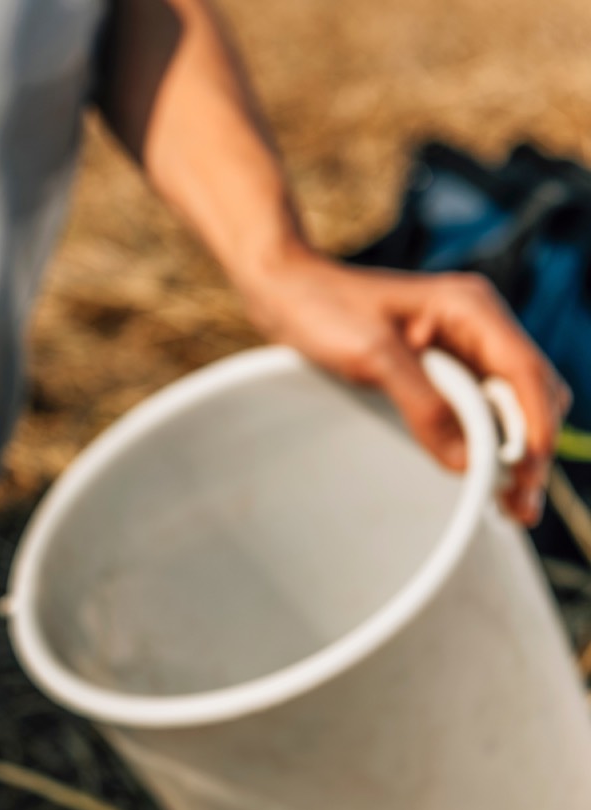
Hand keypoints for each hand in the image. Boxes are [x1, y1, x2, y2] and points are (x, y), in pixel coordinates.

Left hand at [239, 251, 569, 524]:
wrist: (286, 291)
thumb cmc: (324, 310)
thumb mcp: (374, 356)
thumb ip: (424, 405)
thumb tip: (467, 461)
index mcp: (471, 308)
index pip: (525, 370)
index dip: (536, 425)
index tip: (529, 473)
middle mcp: (477, 325)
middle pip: (531, 392)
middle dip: (531, 446)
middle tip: (519, 505)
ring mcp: (462, 346)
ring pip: (510, 404)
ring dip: (512, 450)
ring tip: (509, 504)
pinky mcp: (441, 367)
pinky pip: (479, 407)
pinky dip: (485, 440)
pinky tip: (480, 473)